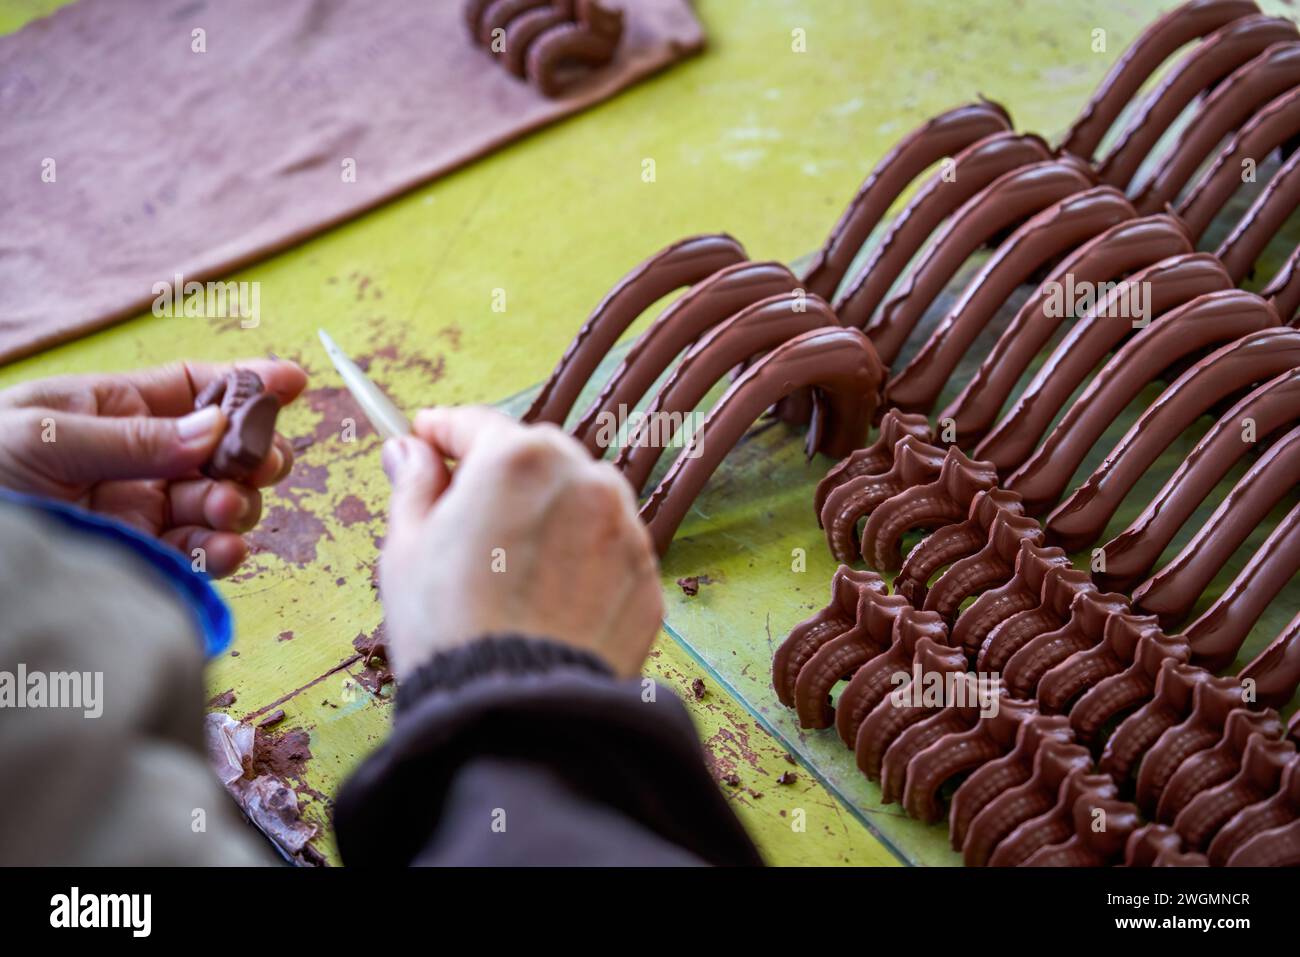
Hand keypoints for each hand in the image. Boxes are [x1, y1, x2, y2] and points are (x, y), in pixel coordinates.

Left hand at [0, 358, 306, 576]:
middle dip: (251, 453)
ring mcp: (144, 512)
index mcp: (113, 409)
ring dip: (236, 504)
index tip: (293, 381)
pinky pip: (201, 552)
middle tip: (259, 464)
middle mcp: (138, 460)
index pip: (196, 388)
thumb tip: (215, 427)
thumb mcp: (43, 434)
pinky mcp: (145, 561)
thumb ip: (134, 436)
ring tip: (224, 510)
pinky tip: (223, 546)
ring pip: (221, 501)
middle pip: (224, 449)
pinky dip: (222, 550)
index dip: (248, 383)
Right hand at [380, 406, 663, 678]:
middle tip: (466, 514)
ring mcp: (625, 529)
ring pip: (582, 501)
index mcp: (517, 458)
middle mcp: (584, 479)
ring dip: (551, 515)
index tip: (424, 440)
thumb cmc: (450, 627)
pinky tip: (550, 600)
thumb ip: (414, 486)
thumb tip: (409, 452)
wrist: (516, 713)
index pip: (476, 425)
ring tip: (512, 567)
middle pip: (536, 457)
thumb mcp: (406, 548)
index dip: (443, 433)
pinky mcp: (647, 578)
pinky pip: (609, 552)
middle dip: (502, 475)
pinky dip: (583, 562)